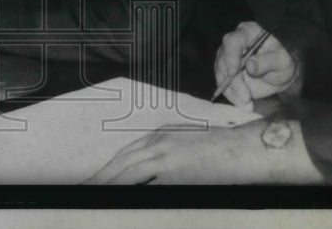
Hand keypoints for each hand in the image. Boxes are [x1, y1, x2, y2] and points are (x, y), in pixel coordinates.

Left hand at [86, 120, 321, 184]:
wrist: (247, 148)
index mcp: (161, 135)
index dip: (109, 170)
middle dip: (102, 178)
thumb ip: (167, 158)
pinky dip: (127, 188)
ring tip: (91, 195)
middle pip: (121, 162)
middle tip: (84, 191)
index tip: (95, 181)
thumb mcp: (189, 147)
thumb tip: (150, 177)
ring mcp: (164, 153)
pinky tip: (115, 196)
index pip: (126, 155)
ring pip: (126, 170)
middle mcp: (158, 141)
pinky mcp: (172, 168)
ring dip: (108, 183)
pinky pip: (142, 181)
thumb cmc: (224, 151)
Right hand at [214, 22, 297, 108]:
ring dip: (232, 91)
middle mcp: (234, 43)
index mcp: (248, 33)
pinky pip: (224, 85)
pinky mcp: (227, 72)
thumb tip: (250, 65)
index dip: (231, 56)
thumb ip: (267, 61)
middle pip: (223, 59)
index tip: (233, 72)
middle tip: (246, 97)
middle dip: (233, 81)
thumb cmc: (283, 60)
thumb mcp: (282, 61)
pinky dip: (233, 96)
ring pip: (221, 74)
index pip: (233, 41)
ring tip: (247, 103)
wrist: (281, 73)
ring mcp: (229, 58)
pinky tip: (244, 104)